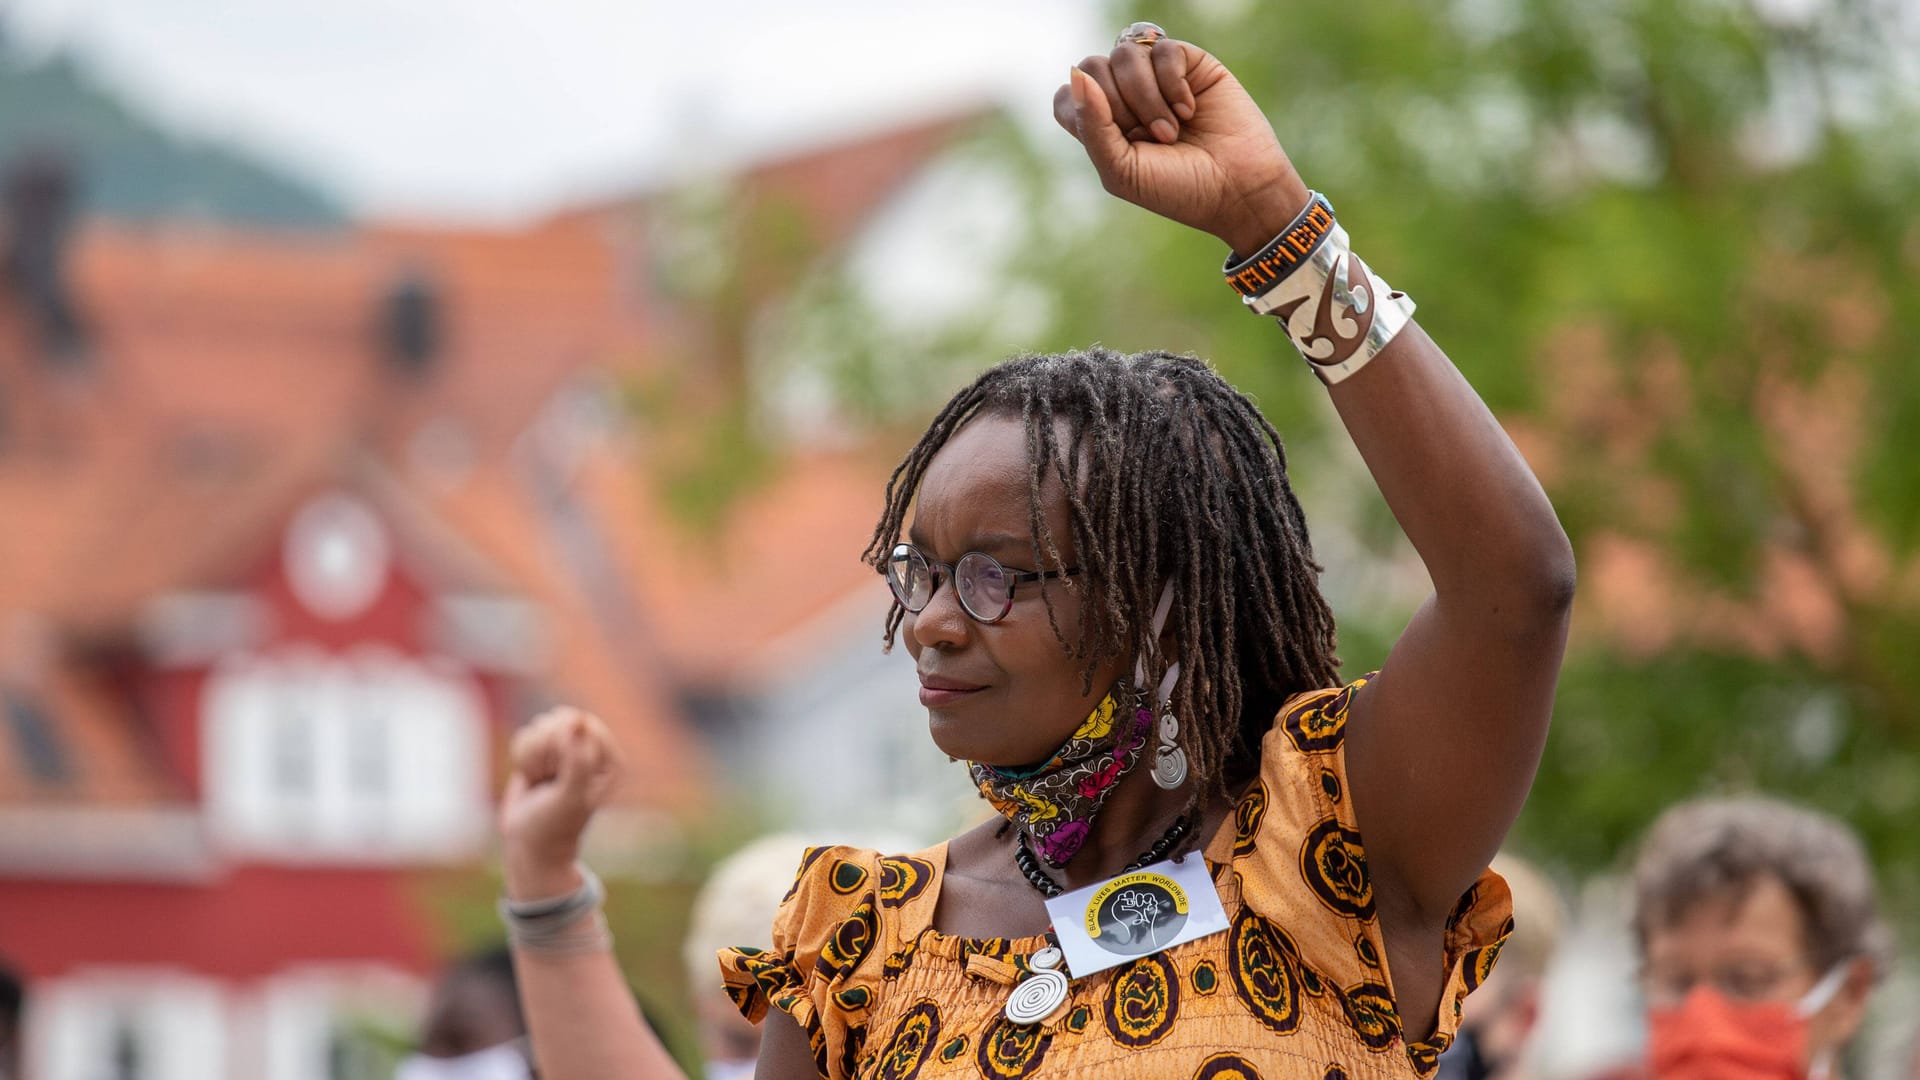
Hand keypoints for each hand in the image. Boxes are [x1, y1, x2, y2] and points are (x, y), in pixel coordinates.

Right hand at [499, 707, 623, 899]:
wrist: (530, 845)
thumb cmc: (555, 825)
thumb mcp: (571, 796)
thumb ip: (578, 760)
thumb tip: (578, 719)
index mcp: (610, 759)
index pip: (579, 725)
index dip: (561, 749)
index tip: (561, 779)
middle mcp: (593, 749)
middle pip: (557, 723)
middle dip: (545, 754)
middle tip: (549, 785)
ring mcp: (568, 747)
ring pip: (539, 728)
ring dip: (533, 760)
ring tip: (542, 784)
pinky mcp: (545, 749)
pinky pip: (525, 736)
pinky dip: (523, 760)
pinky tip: (532, 780)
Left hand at [1053, 35, 1310, 256]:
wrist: (1236, 189)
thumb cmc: (1177, 188)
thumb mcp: (1121, 170)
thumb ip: (1091, 126)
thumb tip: (1076, 74)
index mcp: (1102, 125)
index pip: (1067, 96)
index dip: (1084, 112)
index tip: (1115, 140)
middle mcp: (1125, 96)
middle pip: (1092, 69)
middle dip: (1119, 108)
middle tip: (1151, 139)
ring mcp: (1156, 77)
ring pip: (1125, 55)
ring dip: (1147, 99)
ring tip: (1171, 132)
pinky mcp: (1188, 63)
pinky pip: (1162, 50)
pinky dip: (1172, 84)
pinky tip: (1189, 110)